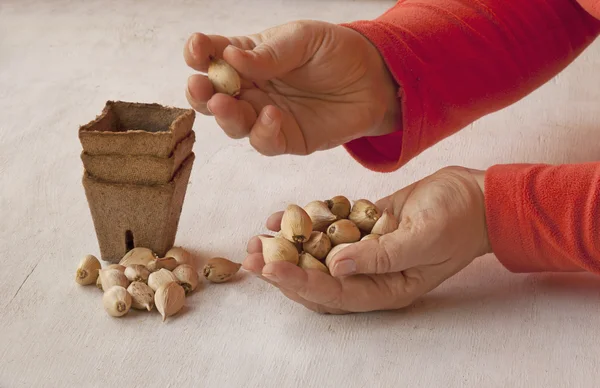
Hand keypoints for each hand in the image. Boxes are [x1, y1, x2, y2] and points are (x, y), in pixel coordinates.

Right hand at [183, 20, 397, 155]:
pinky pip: (265, 142)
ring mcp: (265, 115)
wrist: (374, 79)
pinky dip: (263, 132)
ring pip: (232, 123)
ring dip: (225, 115)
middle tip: (199, 87)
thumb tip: (229, 58)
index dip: (198, 53)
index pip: (213, 54)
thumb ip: (269, 53)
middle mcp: (251, 88)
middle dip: (200, 92)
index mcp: (248, 57)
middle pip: (212, 95)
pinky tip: (271, 116)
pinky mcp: (286, 138)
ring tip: (225, 103)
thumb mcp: (303, 39)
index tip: (196, 51)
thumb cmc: (335, 51)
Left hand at [243, 166, 490, 313]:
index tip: (269, 269)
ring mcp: (366, 251)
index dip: (299, 283)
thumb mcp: (424, 237)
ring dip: (287, 247)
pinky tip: (283, 214)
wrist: (476, 196)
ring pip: (318, 256)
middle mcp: (372, 275)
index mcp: (387, 289)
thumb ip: (381, 256)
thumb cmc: (458, 219)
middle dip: (283, 269)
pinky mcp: (364, 228)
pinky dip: (306, 223)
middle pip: (318, 280)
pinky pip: (330, 230)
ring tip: (256, 238)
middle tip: (249, 257)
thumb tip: (334, 267)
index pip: (335, 294)